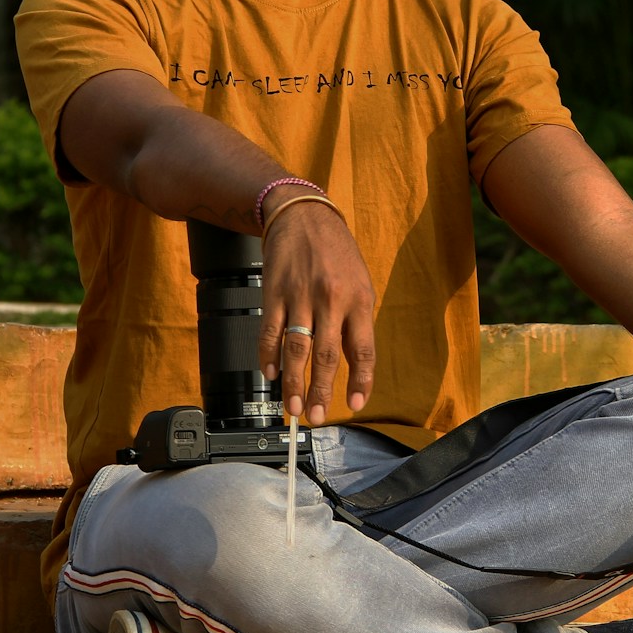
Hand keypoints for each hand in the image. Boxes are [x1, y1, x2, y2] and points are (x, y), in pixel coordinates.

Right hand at [256, 198, 376, 425]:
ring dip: (294, 383)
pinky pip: (270, 331)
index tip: (356, 404)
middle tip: (317, 417)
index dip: (361, 380)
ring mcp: (301, 297)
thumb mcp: (360, 283)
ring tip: (293, 407)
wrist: (304, 215)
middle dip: (322, 391)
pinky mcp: (275, 293)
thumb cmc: (336, 252)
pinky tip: (270, 374)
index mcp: (359, 300)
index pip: (363, 350)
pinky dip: (268, 356)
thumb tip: (352, 363)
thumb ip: (356, 322)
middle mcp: (332, 300)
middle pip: (327, 356)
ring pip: (297, 350)